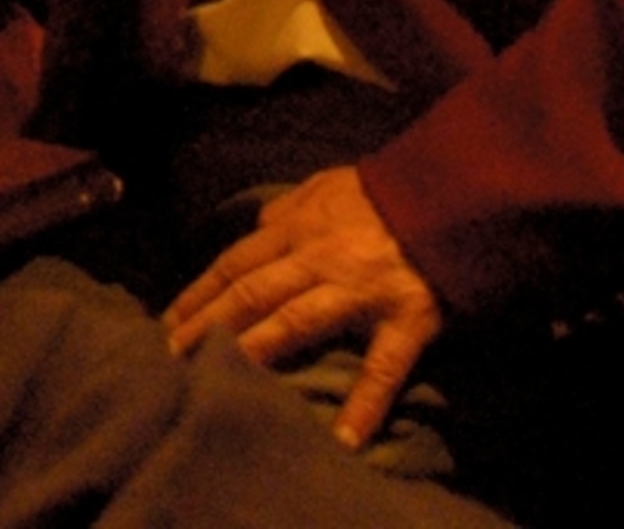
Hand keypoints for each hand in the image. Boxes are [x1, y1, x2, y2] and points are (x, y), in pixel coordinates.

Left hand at [161, 166, 442, 450]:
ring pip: (296, 322)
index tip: (167, 325)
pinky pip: (382, 366)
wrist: (456, 194)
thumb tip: (260, 225)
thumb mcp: (328, 185)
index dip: (199, 295)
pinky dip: (366, 402)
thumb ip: (290, 207)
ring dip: (257, 352)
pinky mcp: (406, 318)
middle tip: (173, 359)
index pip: (235, 264)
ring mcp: (361, 290)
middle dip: (208, 327)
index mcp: (299, 229)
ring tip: (223, 384)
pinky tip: (347, 439)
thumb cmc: (385, 194)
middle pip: (252, 293)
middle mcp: (319, 259)